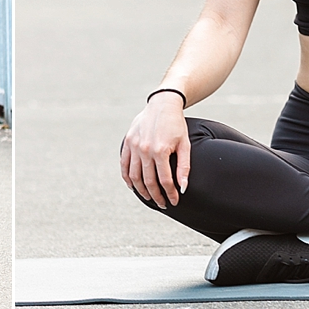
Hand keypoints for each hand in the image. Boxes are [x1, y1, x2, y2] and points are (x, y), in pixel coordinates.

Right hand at [121, 93, 190, 208]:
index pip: (165, 180)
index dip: (170, 194)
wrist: (163, 104)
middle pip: (149, 181)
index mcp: (161, 151)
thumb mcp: (184, 145)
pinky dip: (127, 177)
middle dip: (156, 196)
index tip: (174, 202)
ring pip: (134, 176)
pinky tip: (133, 186)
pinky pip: (124, 164)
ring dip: (141, 190)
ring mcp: (134, 146)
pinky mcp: (128, 142)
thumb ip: (184, 168)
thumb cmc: (176, 125)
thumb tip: (183, 188)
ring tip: (150, 198)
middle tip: (163, 204)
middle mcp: (145, 149)